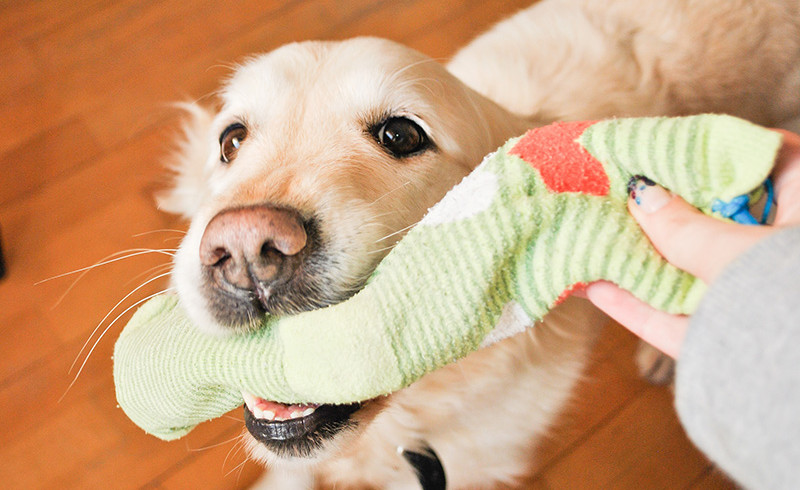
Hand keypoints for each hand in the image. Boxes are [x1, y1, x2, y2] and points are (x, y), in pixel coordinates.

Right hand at [586, 129, 799, 357]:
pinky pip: (678, 320)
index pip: (760, 159)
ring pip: (691, 273)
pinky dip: (639, 307)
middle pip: (717, 220)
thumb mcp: (736, 251)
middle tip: (618, 190)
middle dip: (664, 210)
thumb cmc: (786, 294)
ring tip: (594, 237)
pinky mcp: (728, 345)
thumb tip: (642, 198)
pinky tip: (594, 287)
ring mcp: (756, 300)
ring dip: (642, 260)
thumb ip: (685, 227)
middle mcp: (780, 254)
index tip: (664, 147)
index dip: (710, 149)